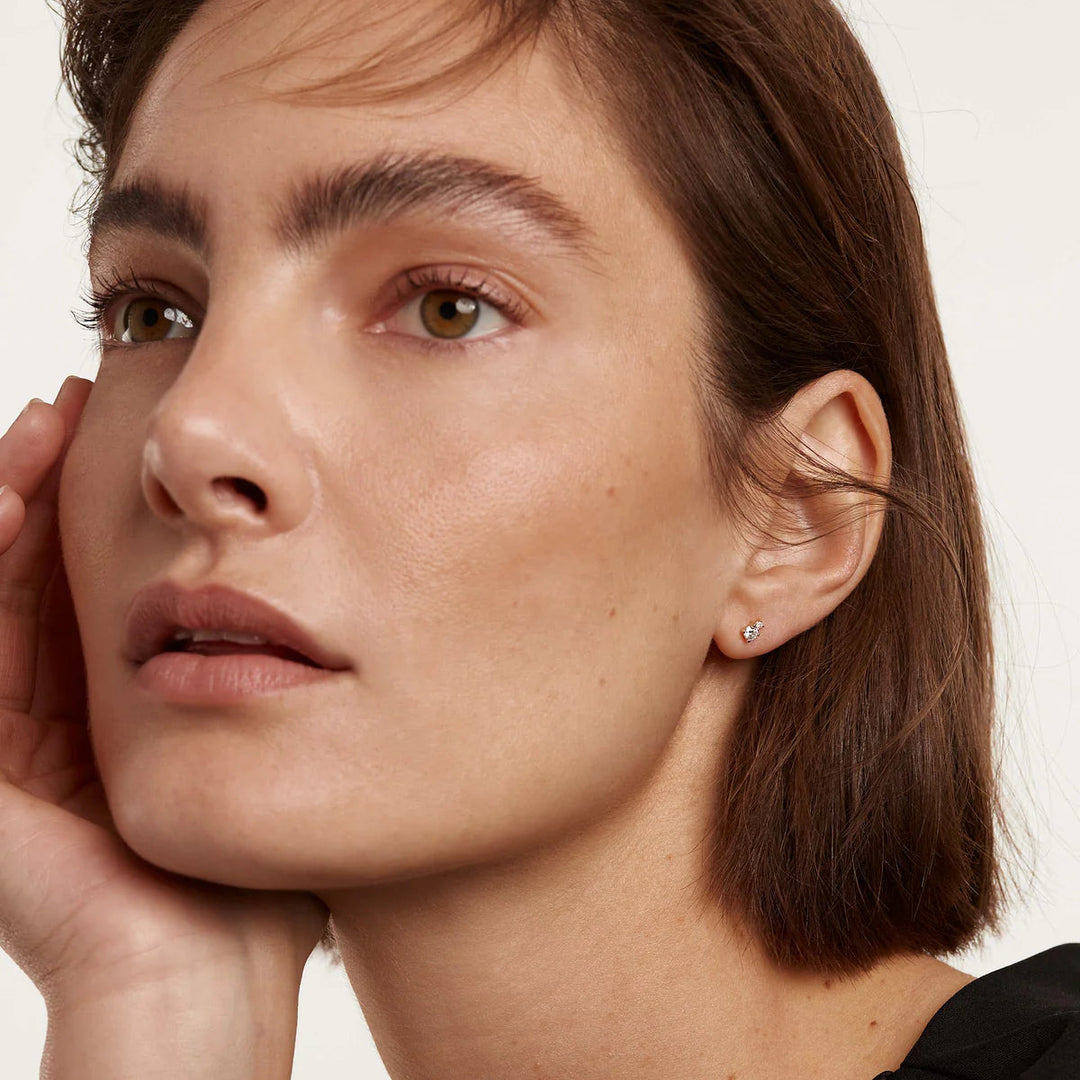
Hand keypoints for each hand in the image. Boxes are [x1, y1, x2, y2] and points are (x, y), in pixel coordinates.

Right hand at [0, 377, 329, 1009]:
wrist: (205, 983)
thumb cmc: (264, 882)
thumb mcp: (276, 754)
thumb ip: (282, 685)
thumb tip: (330, 601)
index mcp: (121, 719)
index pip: (97, 591)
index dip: (103, 511)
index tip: (133, 434)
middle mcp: (57, 724)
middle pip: (39, 578)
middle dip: (51, 487)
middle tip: (79, 403)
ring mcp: (10, 747)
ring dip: (10, 502)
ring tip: (44, 422)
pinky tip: (7, 492)